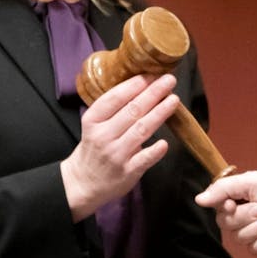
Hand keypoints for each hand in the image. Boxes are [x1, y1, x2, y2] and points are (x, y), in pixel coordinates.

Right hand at [61, 73, 180, 220]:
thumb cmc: (94, 148)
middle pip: (132, 110)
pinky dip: (155, 150)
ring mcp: (116, 154)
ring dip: (160, 113)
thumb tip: (143, 85)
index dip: (135, 85)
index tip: (151, 74)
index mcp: (93, 120)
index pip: (114, 98)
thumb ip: (113, 109)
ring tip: (173, 100)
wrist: (83, 182)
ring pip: (141, 130)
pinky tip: (165, 142)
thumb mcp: (94, 125)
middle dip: (153, 93)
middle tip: (169, 80)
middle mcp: (103, 136)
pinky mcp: (128, 172)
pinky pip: (144, 159)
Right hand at [195, 170, 256, 253]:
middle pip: (226, 223)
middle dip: (245, 218)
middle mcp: (248, 211)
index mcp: (244, 193)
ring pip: (239, 238)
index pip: (219, 204)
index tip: (232, 205)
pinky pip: (253, 250)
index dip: (224, 207)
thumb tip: (199, 199)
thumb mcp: (255, 182)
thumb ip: (224, 189)